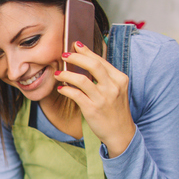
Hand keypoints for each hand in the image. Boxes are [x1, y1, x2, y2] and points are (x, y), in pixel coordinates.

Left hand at [55, 41, 135, 156]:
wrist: (121, 133)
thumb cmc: (115, 110)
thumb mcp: (116, 90)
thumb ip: (105, 77)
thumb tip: (87, 62)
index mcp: (119, 79)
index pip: (101, 60)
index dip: (87, 52)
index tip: (75, 45)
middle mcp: (112, 87)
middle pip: (92, 65)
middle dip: (76, 58)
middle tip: (64, 55)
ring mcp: (102, 98)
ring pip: (81, 80)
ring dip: (66, 74)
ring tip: (58, 73)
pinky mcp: (92, 109)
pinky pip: (75, 95)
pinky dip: (66, 90)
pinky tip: (61, 88)